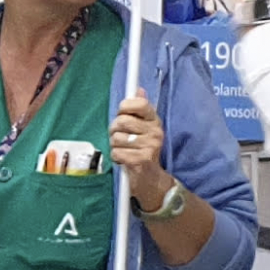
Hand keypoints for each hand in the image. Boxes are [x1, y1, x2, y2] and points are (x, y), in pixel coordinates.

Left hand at [109, 88, 173, 207]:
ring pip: (116, 138)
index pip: (139, 103)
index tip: (122, 114)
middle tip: (119, 138)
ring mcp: (149, 146)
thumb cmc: (142, 150)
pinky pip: (116, 152)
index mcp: (155, 121)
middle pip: (122, 121)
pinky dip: (116, 157)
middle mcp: (155, 132)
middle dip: (114, 130)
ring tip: (124, 150)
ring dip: (115, 146)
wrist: (151, 179)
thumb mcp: (144, 128)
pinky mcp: (141, 160)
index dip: (125, 107)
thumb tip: (138, 89)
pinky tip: (124, 159)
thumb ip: (139, 110)